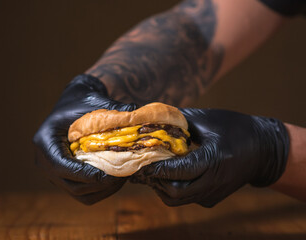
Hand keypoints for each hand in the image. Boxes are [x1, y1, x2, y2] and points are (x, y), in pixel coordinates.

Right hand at [33, 74, 136, 204]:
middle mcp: (44, 160)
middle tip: (122, 176)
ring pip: (78, 193)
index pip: (61, 166)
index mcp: (45, 141)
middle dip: (98, 184)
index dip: (85, 174)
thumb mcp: (94, 101)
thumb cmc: (82, 101)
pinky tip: (115, 179)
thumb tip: (135, 115)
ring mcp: (53, 172)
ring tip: (121, 178)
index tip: (109, 173)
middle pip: (71, 185)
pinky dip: (99, 190)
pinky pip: (81, 192)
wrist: (73, 103)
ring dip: (101, 190)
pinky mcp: (64, 177)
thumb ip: (112, 109)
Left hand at [131, 108, 288, 206]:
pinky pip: (186, 199)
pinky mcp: (213, 198)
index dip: (156, 169)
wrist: (263, 149)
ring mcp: (214, 193)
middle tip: (142, 169)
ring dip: (161, 188)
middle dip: (155, 182)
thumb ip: (180, 121)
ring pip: (178, 200)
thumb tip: (153, 118)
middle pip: (175, 192)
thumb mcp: (208, 120)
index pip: (179, 171)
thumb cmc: (235, 128)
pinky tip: (167, 175)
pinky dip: (172, 189)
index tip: (140, 164)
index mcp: (215, 159)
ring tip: (151, 173)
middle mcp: (215, 181)